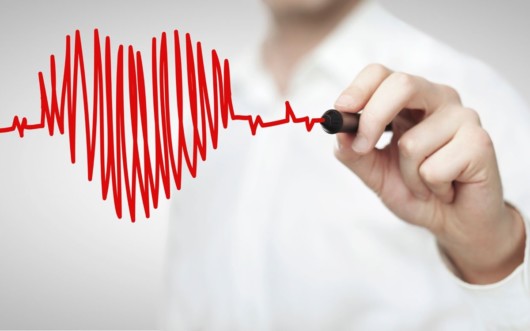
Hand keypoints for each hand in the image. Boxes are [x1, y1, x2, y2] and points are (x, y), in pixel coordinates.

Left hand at [334, 64, 525, 283]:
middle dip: (372, 119)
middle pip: (401, 84)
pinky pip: (434, 169)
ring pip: (412, 142)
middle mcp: (437, 99)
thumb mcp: (375, 172)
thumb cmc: (416, 190)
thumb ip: (353, 153)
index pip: (381, 74)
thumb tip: (339, 132)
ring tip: (425, 183)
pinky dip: (430, 188)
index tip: (340, 111)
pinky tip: (446, 189)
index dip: (358, 89)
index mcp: (409, 100)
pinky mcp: (480, 143)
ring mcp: (463, 117)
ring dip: (408, 175)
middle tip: (362, 148)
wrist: (453, 221)